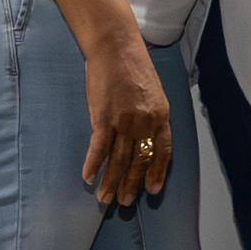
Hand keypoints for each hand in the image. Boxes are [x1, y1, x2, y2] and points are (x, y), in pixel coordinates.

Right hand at [81, 36, 176, 206]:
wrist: (116, 47)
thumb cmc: (134, 66)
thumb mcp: (153, 92)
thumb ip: (152, 115)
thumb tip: (146, 136)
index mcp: (161, 116)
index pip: (163, 152)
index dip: (157, 172)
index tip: (152, 190)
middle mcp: (145, 122)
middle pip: (139, 160)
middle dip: (132, 184)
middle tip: (125, 203)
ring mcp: (124, 121)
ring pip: (118, 160)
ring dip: (111, 181)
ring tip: (105, 198)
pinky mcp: (103, 117)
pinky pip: (99, 148)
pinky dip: (93, 164)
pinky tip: (88, 177)